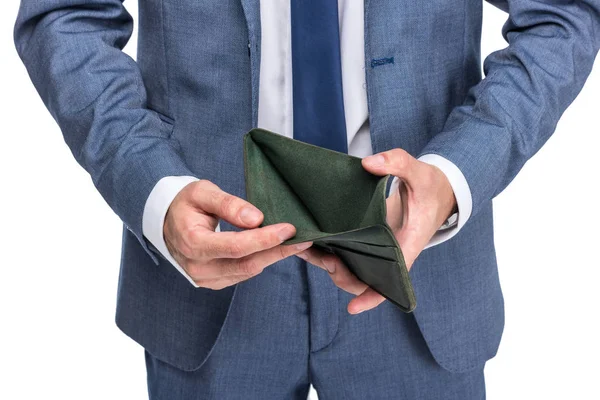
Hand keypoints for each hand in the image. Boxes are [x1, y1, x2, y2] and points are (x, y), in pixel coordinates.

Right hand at [164, 180, 311, 288]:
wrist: (168, 222)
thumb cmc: (186, 204)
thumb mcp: (202, 192)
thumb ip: (228, 204)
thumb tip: (256, 218)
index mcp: (193, 243)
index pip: (236, 246)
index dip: (265, 238)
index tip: (289, 229)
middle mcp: (198, 267)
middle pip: (247, 264)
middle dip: (277, 251)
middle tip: (304, 239)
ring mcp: (206, 278)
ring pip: (247, 272)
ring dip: (273, 257)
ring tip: (295, 243)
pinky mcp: (214, 281)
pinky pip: (243, 274)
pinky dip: (261, 261)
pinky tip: (275, 249)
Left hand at [298, 149, 455, 313]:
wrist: (435, 190)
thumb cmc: (430, 187)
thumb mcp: (419, 172)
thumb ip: (398, 164)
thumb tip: (369, 164)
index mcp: (406, 245)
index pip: (390, 279)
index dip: (372, 296)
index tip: (353, 308)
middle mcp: (390, 253)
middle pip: (362, 279)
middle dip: (339, 275)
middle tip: (321, 256)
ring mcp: (377, 248)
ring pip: (350, 267)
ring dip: (328, 264)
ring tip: (306, 249)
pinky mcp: (367, 239)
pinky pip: (347, 252)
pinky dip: (328, 251)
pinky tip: (310, 241)